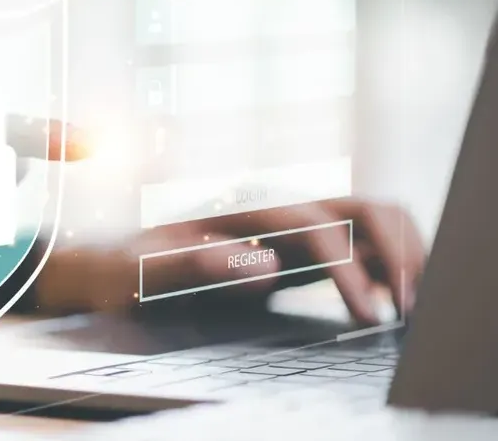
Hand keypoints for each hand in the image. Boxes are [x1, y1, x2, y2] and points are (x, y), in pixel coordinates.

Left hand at [35, 199, 427, 324]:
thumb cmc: (124, 265)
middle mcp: (271, 207)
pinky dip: (386, 261)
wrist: (107, 259)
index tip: (365, 312)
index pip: (315, 227)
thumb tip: (261, 263)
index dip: (348, 268)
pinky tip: (392, 297)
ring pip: (366, 218)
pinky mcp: (293, 245)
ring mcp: (286, 223)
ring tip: (412, 301)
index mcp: (240, 209)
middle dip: (396, 248)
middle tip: (411, 303)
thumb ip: (198, 263)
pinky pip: (356, 241)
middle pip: (358, 207)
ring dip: (400, 250)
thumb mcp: (144, 268)